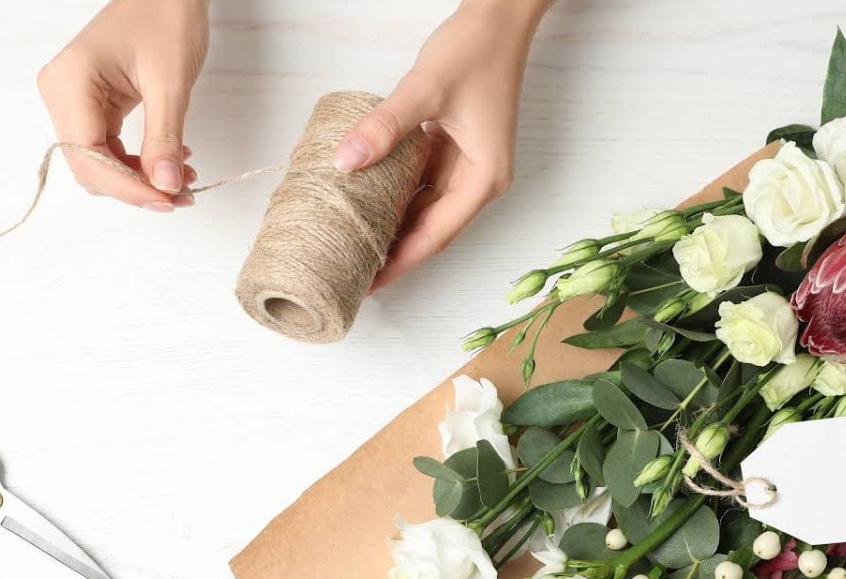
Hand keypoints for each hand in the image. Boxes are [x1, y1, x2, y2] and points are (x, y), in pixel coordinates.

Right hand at [37, 0, 208, 210]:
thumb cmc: (166, 20)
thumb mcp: (170, 84)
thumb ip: (165, 139)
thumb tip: (165, 188)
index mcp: (70, 83)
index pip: (88, 157)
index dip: (127, 188)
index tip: (168, 201)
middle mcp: (61, 93)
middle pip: (90, 166)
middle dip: (135, 187)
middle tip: (183, 196)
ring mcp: (72, 99)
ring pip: (100, 162)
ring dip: (140, 179)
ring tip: (184, 180)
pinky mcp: (90, 103)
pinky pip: (109, 147)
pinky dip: (138, 162)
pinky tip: (172, 161)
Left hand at [333, 0, 554, 290]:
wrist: (500, 16)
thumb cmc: (476, 50)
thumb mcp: (426, 89)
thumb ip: (386, 127)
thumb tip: (345, 161)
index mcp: (484, 179)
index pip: (436, 235)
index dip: (401, 262)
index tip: (371, 284)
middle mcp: (480, 180)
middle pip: (431, 230)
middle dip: (394, 253)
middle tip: (353, 272)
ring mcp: (468, 165)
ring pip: (425, 209)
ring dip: (394, 227)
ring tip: (355, 245)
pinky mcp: (456, 149)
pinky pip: (422, 184)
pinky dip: (397, 196)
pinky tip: (367, 202)